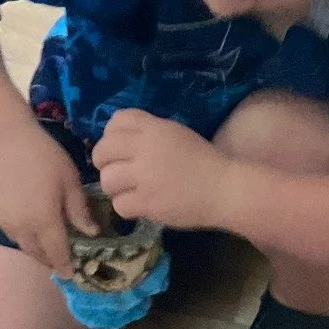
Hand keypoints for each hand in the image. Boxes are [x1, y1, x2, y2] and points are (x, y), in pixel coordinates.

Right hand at [0, 125, 96, 274]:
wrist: (5, 141)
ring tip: (47, 249)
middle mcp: (24, 229)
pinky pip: (12, 234)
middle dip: (51, 262)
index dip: (65, 266)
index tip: (71, 275)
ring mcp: (6, 222)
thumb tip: (91, 233)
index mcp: (45, 222)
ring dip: (36, 252)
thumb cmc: (44, 157)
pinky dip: (24, 239)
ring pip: (24, 246)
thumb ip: (79, 210)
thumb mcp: (70, 181)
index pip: (57, 253)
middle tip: (61, 263)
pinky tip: (31, 230)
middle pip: (38, 254)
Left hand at [93, 109, 234, 228]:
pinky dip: (126, 207)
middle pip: (103, 151)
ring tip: (129, 190)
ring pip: (107, 180)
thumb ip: (149, 132)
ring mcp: (145, 177)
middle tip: (117, 172)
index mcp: (154, 129)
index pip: (115, 121)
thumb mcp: (176, 134)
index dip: (111, 135)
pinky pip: (119, 205)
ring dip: (114, 187)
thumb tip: (118, 136)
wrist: (225, 188)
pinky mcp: (148, 203)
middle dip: (104, 163)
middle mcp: (145, 149)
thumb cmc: (204, 161)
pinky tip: (140, 205)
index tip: (119, 148)